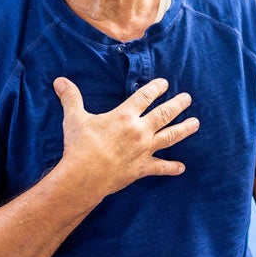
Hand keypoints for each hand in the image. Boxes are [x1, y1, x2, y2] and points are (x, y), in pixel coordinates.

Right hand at [53, 77, 198, 197]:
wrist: (84, 176)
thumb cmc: (80, 146)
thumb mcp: (74, 118)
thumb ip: (71, 98)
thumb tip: (59, 81)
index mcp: (125, 116)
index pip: (145, 96)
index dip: (156, 88)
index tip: (165, 83)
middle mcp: (139, 130)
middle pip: (164, 114)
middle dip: (177, 104)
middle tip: (188, 98)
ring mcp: (144, 150)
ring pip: (170, 137)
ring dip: (184, 129)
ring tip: (196, 123)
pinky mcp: (142, 168)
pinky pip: (161, 168)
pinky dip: (172, 168)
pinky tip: (182, 168)